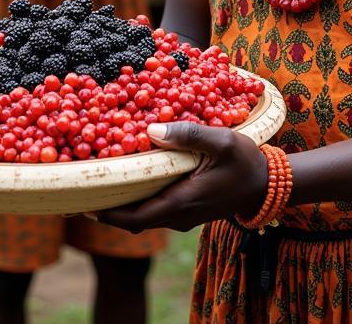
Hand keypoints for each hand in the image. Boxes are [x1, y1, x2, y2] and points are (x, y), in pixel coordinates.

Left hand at [97, 122, 268, 232]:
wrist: (267, 185)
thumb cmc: (245, 162)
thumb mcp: (222, 141)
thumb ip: (188, 135)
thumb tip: (151, 130)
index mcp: (182, 202)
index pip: (135, 218)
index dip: (107, 214)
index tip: (84, 202)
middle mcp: (178, 215)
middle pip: (134, 220)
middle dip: (109, 208)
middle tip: (86, 189)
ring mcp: (183, 216)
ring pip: (145, 216)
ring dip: (125, 203)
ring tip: (106, 180)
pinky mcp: (188, 210)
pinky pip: (157, 209)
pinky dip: (141, 199)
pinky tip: (136, 177)